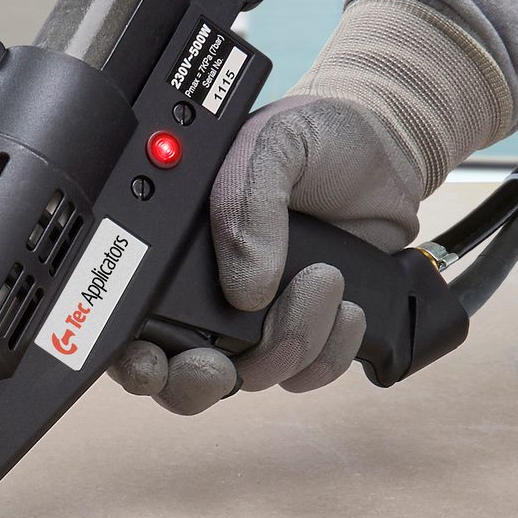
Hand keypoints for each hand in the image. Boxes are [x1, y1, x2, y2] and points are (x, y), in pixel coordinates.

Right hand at [108, 93, 424, 413]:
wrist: (385, 147)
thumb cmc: (314, 138)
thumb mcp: (269, 144)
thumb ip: (242, 203)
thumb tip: (245, 288)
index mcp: (175, 255)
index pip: (131, 327)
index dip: (132, 359)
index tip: (153, 361)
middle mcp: (209, 299)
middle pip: (180, 380)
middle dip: (200, 379)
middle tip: (222, 358)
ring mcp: (259, 324)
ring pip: (254, 378)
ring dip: (292, 340)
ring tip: (323, 277)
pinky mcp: (309, 334)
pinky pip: (309, 375)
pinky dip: (332, 348)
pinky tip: (346, 303)